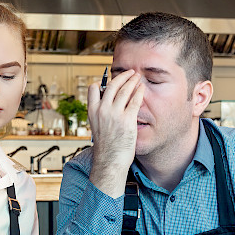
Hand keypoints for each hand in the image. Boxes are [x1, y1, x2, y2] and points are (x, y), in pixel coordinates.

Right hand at [87, 70, 144, 197]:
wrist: (110, 161)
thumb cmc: (106, 147)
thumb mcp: (97, 127)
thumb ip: (101, 113)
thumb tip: (108, 103)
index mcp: (92, 111)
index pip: (93, 89)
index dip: (102, 82)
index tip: (110, 80)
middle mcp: (102, 110)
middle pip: (112, 85)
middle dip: (122, 76)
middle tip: (130, 73)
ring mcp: (115, 114)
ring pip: (124, 90)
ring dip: (132, 81)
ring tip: (137, 77)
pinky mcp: (127, 120)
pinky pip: (134, 101)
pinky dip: (139, 92)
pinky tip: (142, 88)